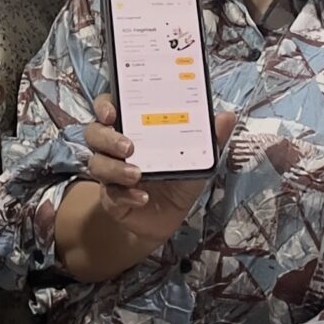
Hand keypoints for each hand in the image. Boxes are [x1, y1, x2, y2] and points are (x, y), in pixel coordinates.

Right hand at [81, 92, 238, 249]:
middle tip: (129, 147)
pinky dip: (127, 195)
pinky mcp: (111, 198)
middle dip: (108, 138)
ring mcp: (110, 173)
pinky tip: (142, 197)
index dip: (104, 105)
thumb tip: (228, 116)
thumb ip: (211, 138)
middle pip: (95, 133)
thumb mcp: (197, 158)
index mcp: (132, 128)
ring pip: (97, 164)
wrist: (168, 218)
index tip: (112, 111)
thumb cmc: (178, 178)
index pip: (108, 107)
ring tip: (138, 174)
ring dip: (116, 169)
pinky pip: (111, 194)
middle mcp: (115, 148)